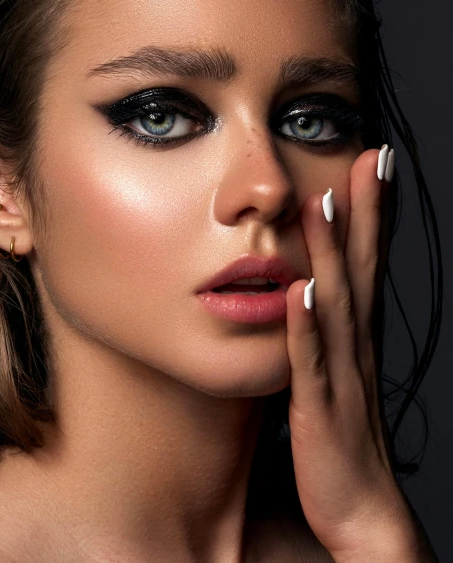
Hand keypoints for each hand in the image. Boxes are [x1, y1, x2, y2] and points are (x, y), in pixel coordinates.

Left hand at [284, 146, 433, 560]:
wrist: (361, 513)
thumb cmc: (341, 442)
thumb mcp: (334, 376)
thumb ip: (323, 334)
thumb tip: (306, 289)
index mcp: (356, 339)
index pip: (366, 264)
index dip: (371, 215)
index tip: (370, 165)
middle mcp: (355, 348)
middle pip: (361, 270)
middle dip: (365, 214)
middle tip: (367, 159)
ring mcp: (340, 376)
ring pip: (337, 305)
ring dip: (330, 254)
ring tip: (324, 203)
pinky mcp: (319, 410)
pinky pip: (311, 364)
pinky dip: (308, 327)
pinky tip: (300, 293)